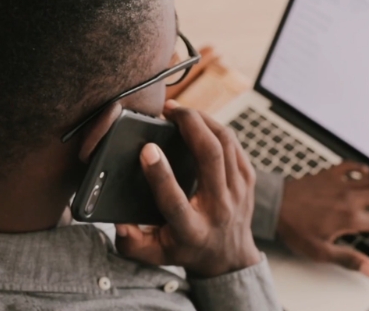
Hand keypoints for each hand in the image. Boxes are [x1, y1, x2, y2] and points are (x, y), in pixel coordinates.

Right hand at [115, 102, 260, 277]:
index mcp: (192, 229)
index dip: (160, 173)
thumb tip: (120, 223)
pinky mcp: (248, 179)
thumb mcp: (155, 254)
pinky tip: (197, 121)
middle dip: (190, 125)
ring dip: (202, 120)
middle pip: (210, 157)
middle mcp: (219, 208)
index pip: (174, 200)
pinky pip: (233, 144)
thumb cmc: (187, 250)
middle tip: (167, 110)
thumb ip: (131, 243)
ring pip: (225, 143)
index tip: (147, 149)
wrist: (230, 258)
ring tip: (179, 110)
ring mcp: (238, 192)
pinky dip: (214, 126)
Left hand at [277, 162, 368, 276]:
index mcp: (350, 218)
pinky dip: (360, 168)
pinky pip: (348, 167)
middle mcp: (349, 198)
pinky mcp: (327, 174)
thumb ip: (348, 259)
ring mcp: (339, 183)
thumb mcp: (321, 251)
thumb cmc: (295, 229)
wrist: (275, 205)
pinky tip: (366, 169)